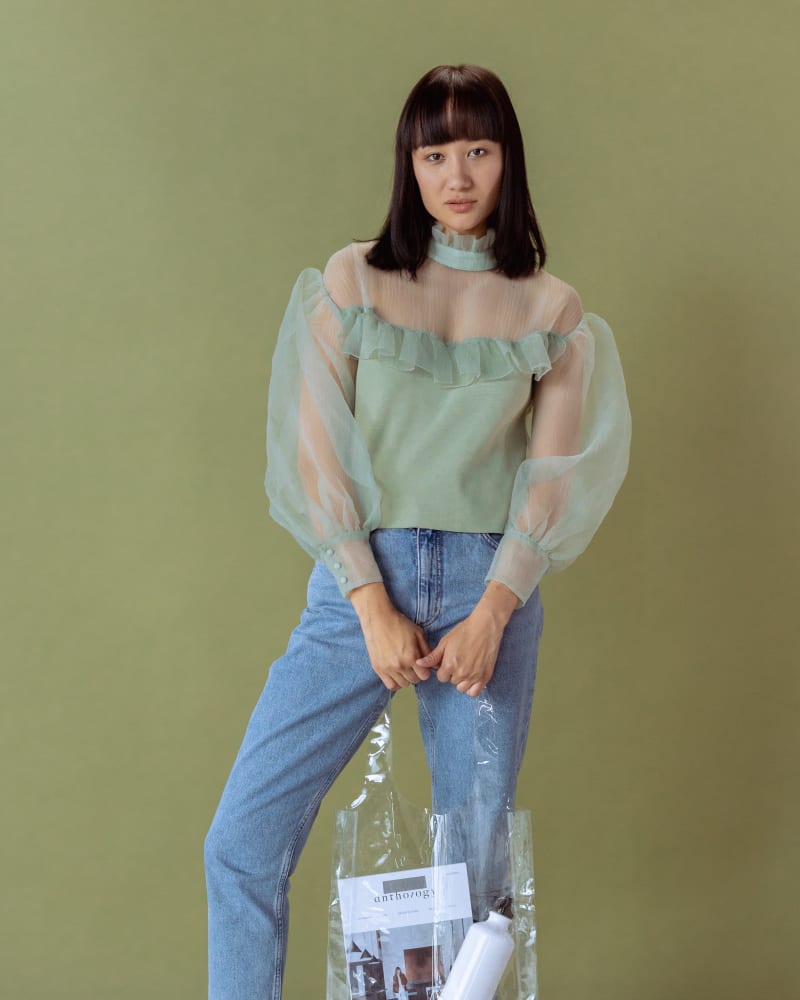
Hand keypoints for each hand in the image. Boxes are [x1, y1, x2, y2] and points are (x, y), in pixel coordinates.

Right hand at [349, 583, 432, 691]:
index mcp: (411, 657)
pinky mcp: (378, 669)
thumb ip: (427, 651)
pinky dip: (396, 682)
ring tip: (405, 668)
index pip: (424, 676)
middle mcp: (400, 665)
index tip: (422, 665)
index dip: (425, 671)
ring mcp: (388, 668)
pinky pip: (390, 686)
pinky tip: (397, 674)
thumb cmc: (400, 624)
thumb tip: (435, 665)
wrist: (378, 619)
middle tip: (413, 665)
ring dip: (406, 678)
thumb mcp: (418, 634)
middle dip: (416, 674)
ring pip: (403, 684)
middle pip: (414, 681)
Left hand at [414, 582, 518, 696]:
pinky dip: (471, 687)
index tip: (449, 661)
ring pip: (462, 688)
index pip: (441, 677)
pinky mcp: (485, 677)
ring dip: (461, 680)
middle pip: (452, 681)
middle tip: (459, 661)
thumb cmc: (464, 632)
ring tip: (465, 668)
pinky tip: (471, 678)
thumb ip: (433, 657)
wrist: (485, 627)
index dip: (443, 669)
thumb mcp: (445, 642)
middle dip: (452, 673)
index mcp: (450, 665)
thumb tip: (418, 664)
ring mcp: (474, 676)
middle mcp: (462, 673)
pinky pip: (474, 692)